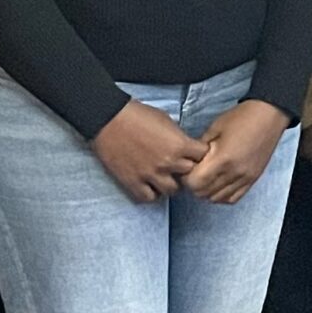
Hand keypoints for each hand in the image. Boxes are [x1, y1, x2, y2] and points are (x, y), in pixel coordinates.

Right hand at [93, 100, 208, 203]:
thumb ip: (179, 137)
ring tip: (165, 176)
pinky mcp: (133, 182)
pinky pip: (149, 198)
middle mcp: (168, 162)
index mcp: (179, 145)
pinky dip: (151, 193)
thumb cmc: (137, 115)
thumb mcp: (167, 120)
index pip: (203, 156)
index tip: (195, 153)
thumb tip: (187, 148)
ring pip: (172, 190)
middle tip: (180, 165)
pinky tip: (149, 184)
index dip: (200, 154)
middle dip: (187, 169)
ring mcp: (150, 174)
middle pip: (190, 174)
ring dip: (171, 183)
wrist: (108, 119)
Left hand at [184, 100, 291, 205]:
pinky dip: (222, 195)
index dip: (186, 177)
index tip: (187, 168)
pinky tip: (219, 184)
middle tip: (194, 172)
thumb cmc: (241, 118)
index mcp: (222, 159)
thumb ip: (200, 148)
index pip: (195, 183)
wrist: (268, 116)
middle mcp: (234, 173)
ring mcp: (245, 178)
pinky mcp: (253, 179)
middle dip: (194, 185)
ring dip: (207, 191)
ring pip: (217, 198)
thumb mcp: (214, 129)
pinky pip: (233, 198)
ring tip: (207, 178)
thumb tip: (190, 161)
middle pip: (204, 193)